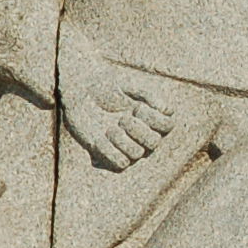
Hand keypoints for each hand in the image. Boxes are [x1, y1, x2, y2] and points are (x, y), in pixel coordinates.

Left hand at [58, 37, 177, 171]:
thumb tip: (167, 110)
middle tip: (122, 118)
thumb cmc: (105, 88)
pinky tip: (100, 138)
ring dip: (121, 140)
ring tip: (109, 128)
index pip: (167, 125)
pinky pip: (120, 163)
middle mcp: (143, 134)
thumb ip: (148, 94)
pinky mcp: (111, 156)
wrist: (80, 95)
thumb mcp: (127, 85)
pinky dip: (109, 150)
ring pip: (136, 154)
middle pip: (154, 142)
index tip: (137, 107)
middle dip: (137, 130)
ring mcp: (128, 146)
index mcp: (151, 117)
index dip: (154, 119)